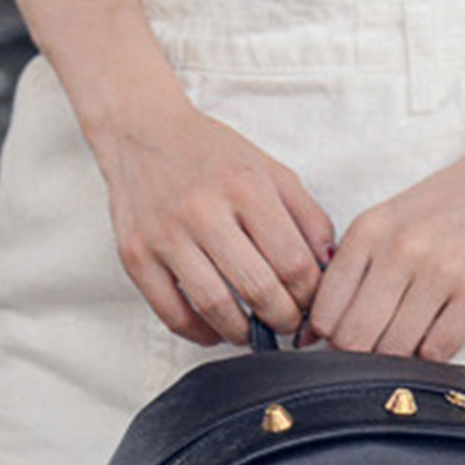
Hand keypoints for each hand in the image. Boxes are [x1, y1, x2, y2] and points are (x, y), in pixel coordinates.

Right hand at [93, 101, 335, 345]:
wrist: (142, 131)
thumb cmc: (210, 156)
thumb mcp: (269, 170)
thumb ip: (307, 216)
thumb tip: (329, 266)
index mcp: (245, 185)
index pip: (293, 262)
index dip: (309, 295)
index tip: (309, 304)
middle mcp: (204, 209)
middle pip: (259, 288)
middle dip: (282, 319)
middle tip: (286, 325)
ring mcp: (166, 235)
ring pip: (216, 306)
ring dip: (242, 332)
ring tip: (253, 332)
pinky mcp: (136, 256)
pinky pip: (172, 314)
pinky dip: (200, 333)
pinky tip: (215, 330)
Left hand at [308, 139, 464, 361]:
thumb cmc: (454, 200)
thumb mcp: (391, 219)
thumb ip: (356, 268)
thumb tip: (315, 332)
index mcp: (369, 231)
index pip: (326, 314)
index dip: (331, 337)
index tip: (349, 336)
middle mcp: (400, 249)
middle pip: (355, 339)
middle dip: (362, 355)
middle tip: (381, 345)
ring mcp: (441, 271)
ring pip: (395, 351)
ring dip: (401, 356)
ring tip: (415, 335)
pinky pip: (438, 351)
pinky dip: (434, 356)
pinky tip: (441, 332)